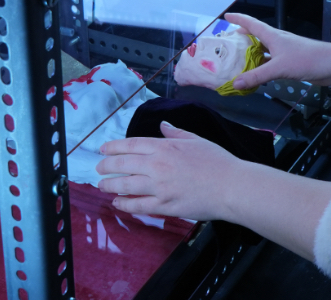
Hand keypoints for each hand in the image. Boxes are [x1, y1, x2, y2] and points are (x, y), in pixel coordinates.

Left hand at [95, 122, 246, 219]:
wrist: (231, 186)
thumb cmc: (218, 161)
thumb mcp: (196, 140)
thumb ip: (176, 133)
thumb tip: (163, 125)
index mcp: (165, 147)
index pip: (131, 144)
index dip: (113, 147)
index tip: (103, 149)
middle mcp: (158, 165)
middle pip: (123, 164)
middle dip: (106, 166)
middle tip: (99, 169)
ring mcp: (159, 187)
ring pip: (125, 186)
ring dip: (110, 185)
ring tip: (102, 186)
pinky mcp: (164, 205)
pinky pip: (138, 205)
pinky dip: (124, 204)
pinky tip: (117, 203)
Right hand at [224, 13, 330, 90]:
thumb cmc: (306, 60)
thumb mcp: (278, 68)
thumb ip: (256, 76)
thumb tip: (235, 83)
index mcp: (273, 36)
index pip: (252, 23)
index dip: (238, 19)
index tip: (225, 17)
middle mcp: (277, 41)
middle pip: (256, 36)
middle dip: (241, 39)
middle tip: (227, 45)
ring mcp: (284, 52)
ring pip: (263, 51)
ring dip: (251, 55)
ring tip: (237, 62)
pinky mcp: (290, 62)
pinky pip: (270, 63)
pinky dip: (261, 68)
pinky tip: (256, 76)